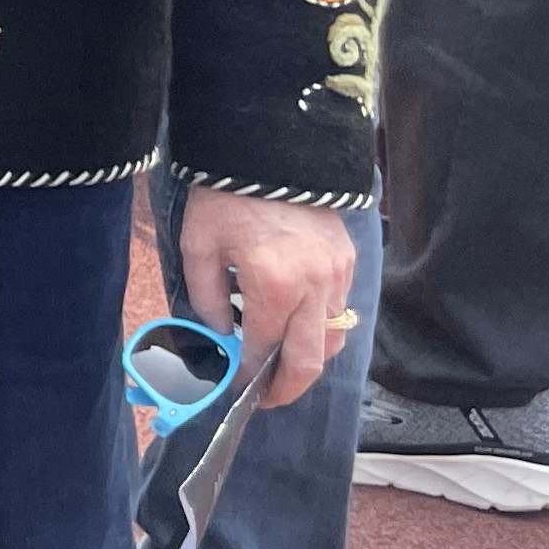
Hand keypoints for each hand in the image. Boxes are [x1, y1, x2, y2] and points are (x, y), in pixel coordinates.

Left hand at [176, 185, 358, 409]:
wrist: (270, 148)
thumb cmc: (224, 196)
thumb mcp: (199, 247)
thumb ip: (208, 299)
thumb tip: (221, 337)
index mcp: (275, 285)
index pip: (264, 351)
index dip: (249, 378)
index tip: (236, 394)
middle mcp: (316, 287)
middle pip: (311, 361)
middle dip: (287, 389)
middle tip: (265, 400)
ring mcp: (339, 275)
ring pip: (333, 339)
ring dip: (309, 359)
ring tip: (280, 366)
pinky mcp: (349, 262)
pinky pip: (341, 311)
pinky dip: (321, 328)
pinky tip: (295, 326)